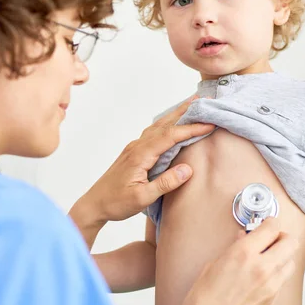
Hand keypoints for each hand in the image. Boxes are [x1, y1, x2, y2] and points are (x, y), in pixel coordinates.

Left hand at [69, 96, 214, 246]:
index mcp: (140, 155)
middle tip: (203, 100)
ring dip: (176, 115)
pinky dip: (167, 124)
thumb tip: (188, 169)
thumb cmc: (116, 203)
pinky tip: (173, 124)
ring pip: (158, 126)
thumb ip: (165, 184)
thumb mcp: (142, 198)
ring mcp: (135, 148)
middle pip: (164, 124)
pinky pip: (154, 132)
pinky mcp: (134, 152)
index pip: (170, 136)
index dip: (191, 129)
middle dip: (185, 111)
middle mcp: (137, 146)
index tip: (210, 124)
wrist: (94, 204)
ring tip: (192, 105)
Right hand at [180, 218, 298, 304]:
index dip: (270, 222)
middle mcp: (262, 268)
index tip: (266, 223)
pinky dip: (276, 275)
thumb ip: (235, 247)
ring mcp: (270, 286)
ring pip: (290, 263)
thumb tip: (245, 238)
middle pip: (290, 242)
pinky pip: (282, 282)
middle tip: (270, 238)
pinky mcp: (272, 300)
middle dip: (281, 237)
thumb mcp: (215, 262)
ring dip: (281, 257)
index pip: (272, 227)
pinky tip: (261, 276)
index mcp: (244, 254)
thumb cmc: (204, 295)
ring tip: (267, 258)